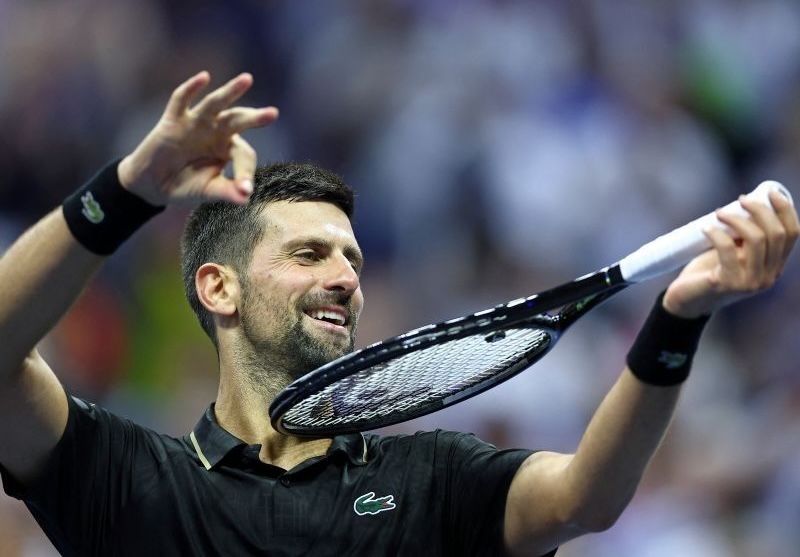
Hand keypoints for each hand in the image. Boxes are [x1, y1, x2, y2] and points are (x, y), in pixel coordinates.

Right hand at [117, 71, 278, 205]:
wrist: (152, 186)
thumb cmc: (185, 187)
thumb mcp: (208, 192)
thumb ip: (227, 192)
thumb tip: (246, 199)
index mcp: (228, 150)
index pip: (243, 156)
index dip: (244, 172)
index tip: (244, 190)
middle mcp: (216, 133)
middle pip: (238, 121)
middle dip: (255, 117)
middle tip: (273, 113)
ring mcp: (196, 124)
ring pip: (215, 104)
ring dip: (230, 91)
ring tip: (247, 79)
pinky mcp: (173, 121)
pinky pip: (181, 100)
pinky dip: (191, 88)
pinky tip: (204, 77)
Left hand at [663, 190, 798, 317]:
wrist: (686, 300)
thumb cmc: (709, 270)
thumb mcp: (735, 252)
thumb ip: (746, 237)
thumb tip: (748, 204)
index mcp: (775, 266)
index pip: (793, 234)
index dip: (785, 210)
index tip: (769, 193)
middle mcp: (768, 276)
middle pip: (776, 233)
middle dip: (760, 210)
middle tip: (740, 199)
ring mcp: (750, 281)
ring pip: (756, 239)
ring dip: (738, 219)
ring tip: (719, 213)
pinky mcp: (727, 283)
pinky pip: (727, 249)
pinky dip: (716, 233)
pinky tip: (705, 228)